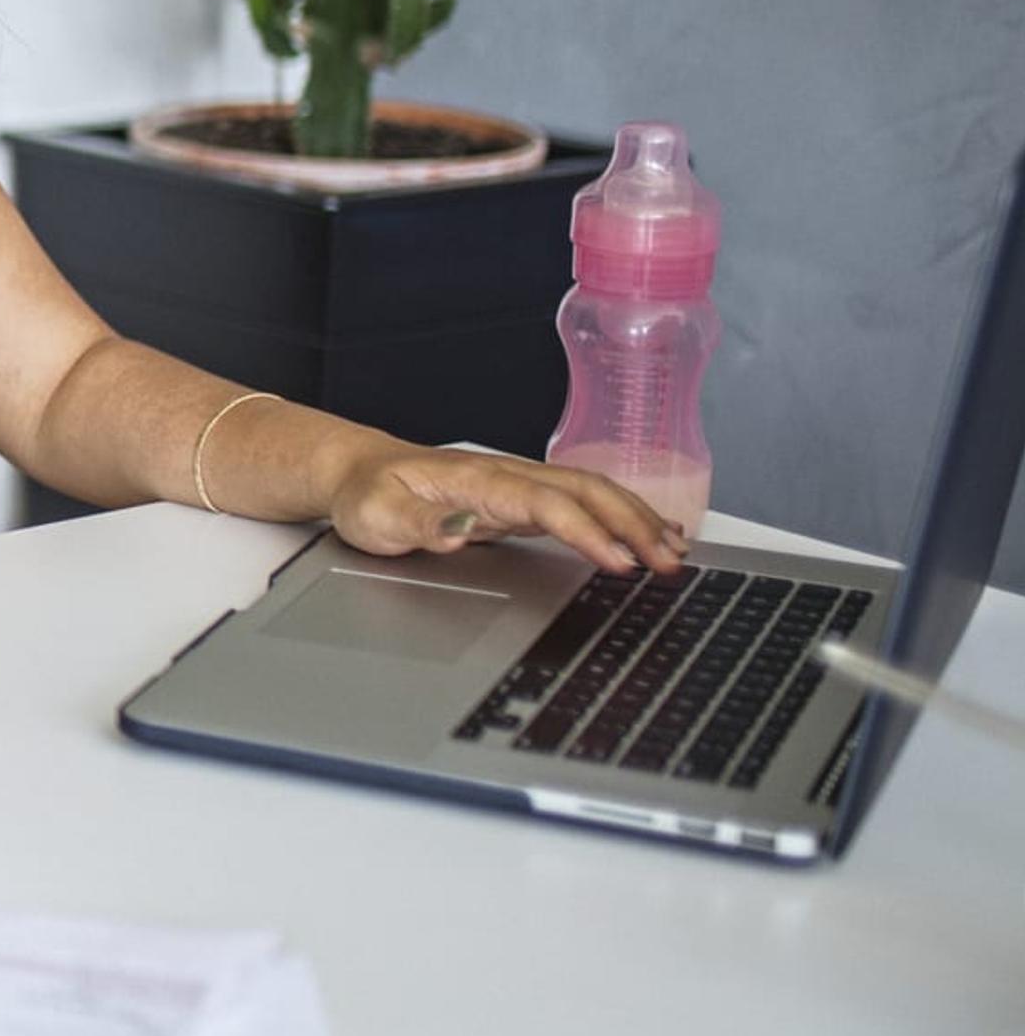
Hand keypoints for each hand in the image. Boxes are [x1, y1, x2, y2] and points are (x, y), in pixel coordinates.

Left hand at [325, 444, 689, 578]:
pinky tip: (648, 534)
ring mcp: (518, 486)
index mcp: (478, 480)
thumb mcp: (377, 516)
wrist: (358, 472)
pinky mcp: (521, 500)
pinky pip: (582, 504)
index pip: (546, 503)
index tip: (619, 560)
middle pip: (584, 492)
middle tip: (670, 563)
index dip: (587, 532)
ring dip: (636, 519)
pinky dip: (622, 517)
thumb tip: (460, 533)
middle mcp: (507, 476)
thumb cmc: (367, 494)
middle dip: (632, 524)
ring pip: (592, 494)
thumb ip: (421, 525)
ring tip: (676, 551)